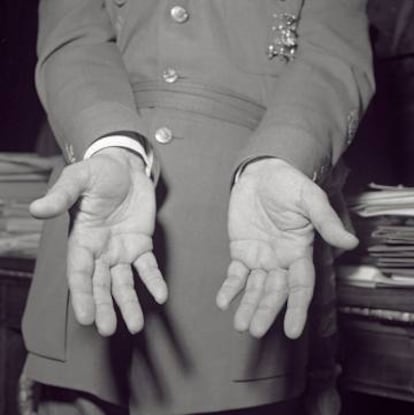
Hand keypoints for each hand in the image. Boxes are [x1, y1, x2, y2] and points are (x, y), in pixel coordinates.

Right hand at [30, 148, 166, 335]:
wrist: (126, 167)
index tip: (86, 317)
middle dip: (104, 306)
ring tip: (136, 324)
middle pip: (100, 284)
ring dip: (129, 303)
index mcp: (81, 240)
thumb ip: (61, 196)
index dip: (82, 294)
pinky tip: (161, 295)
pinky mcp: (141, 244)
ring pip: (124, 282)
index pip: (79, 272)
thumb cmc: (98, 173)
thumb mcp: (78, 179)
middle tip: (107, 330)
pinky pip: (148, 266)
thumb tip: (37, 209)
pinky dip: (154, 280)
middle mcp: (100, 251)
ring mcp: (121, 250)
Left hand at [216, 159, 356, 338]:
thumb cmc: (288, 184)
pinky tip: (223, 301)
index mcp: (300, 252)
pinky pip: (235, 274)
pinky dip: (230, 288)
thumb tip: (350, 242)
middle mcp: (281, 260)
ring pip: (255, 288)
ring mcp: (260, 258)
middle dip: (266, 310)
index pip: (300, 286)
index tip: (292, 331)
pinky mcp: (241, 251)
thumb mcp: (309, 198)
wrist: (261, 174)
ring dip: (248, 305)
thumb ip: (325, 220)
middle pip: (275, 291)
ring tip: (239, 324)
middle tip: (255, 329)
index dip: (297, 308)